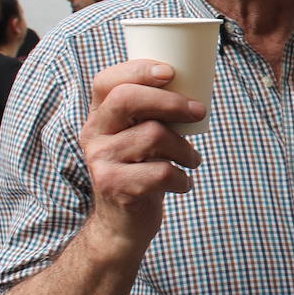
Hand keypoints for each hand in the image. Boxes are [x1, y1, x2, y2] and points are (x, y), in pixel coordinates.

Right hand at [79, 60, 204, 253]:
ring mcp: (100, 161)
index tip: (170, 72)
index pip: (107, 81)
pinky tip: (182, 183)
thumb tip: (196, 82)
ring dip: (185, 149)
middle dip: (171, 102)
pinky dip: (182, 178)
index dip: (137, 70)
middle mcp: (93, 135)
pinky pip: (161, 172)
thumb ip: (152, 113)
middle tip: (199, 112)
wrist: (122, 224)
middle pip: (127, 100)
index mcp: (99, 116)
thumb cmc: (142, 170)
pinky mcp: (114, 186)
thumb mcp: (140, 137)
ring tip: (191, 160)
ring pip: (153, 135)